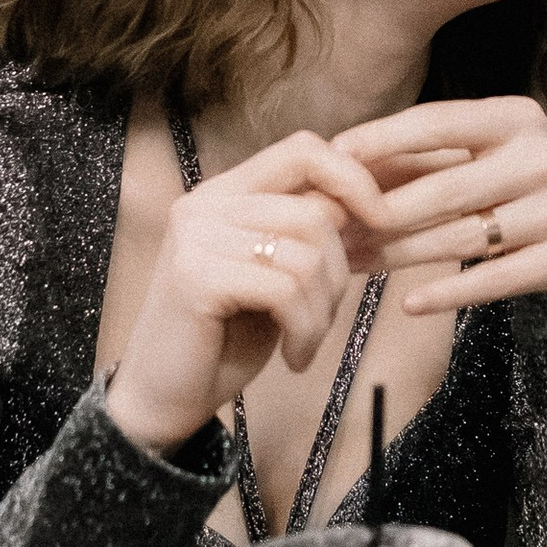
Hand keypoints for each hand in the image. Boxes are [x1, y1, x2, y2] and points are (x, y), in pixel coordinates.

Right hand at [103, 131, 389, 454]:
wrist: (164, 396)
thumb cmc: (224, 336)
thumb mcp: (272, 273)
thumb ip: (303, 233)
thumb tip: (368, 203)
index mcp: (224, 193)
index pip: (302, 150)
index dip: (353, 179)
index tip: (382, 222)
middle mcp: (205, 204)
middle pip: (313, 211)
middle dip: (338, 273)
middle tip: (323, 318)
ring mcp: (196, 237)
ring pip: (304, 254)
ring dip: (322, 312)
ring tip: (305, 342)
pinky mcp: (196, 276)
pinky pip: (284, 290)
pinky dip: (304, 331)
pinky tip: (293, 357)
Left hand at [336, 98, 546, 317]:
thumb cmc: (520, 176)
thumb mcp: (486, 150)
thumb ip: (424, 156)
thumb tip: (343, 163)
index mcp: (515, 118)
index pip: (439, 123)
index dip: (384, 138)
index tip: (336, 155)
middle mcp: (541, 158)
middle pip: (445, 189)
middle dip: (380, 212)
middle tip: (332, 229)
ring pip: (462, 237)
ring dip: (400, 254)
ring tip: (355, 264)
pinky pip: (495, 279)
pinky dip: (449, 292)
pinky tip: (410, 302)